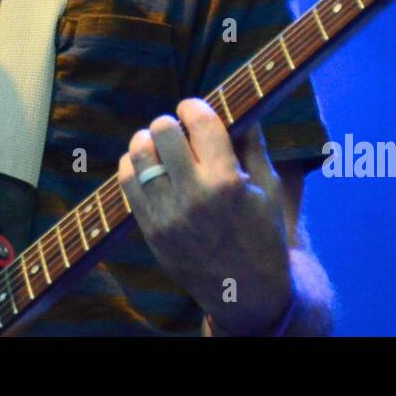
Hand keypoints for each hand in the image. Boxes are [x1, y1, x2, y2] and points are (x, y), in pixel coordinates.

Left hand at [117, 98, 294, 334]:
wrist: (244, 289)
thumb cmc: (262, 233)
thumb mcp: (268, 188)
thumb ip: (252, 144)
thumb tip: (239, 106)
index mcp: (228, 181)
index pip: (199, 121)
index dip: (192, 106)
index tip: (192, 108)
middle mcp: (194, 195)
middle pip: (162, 131)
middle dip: (169, 123)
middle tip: (177, 129)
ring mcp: (168, 214)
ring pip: (138, 153)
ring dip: (147, 141)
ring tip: (158, 145)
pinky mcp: (150, 228)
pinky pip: (126, 181)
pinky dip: (133, 165)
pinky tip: (148, 166)